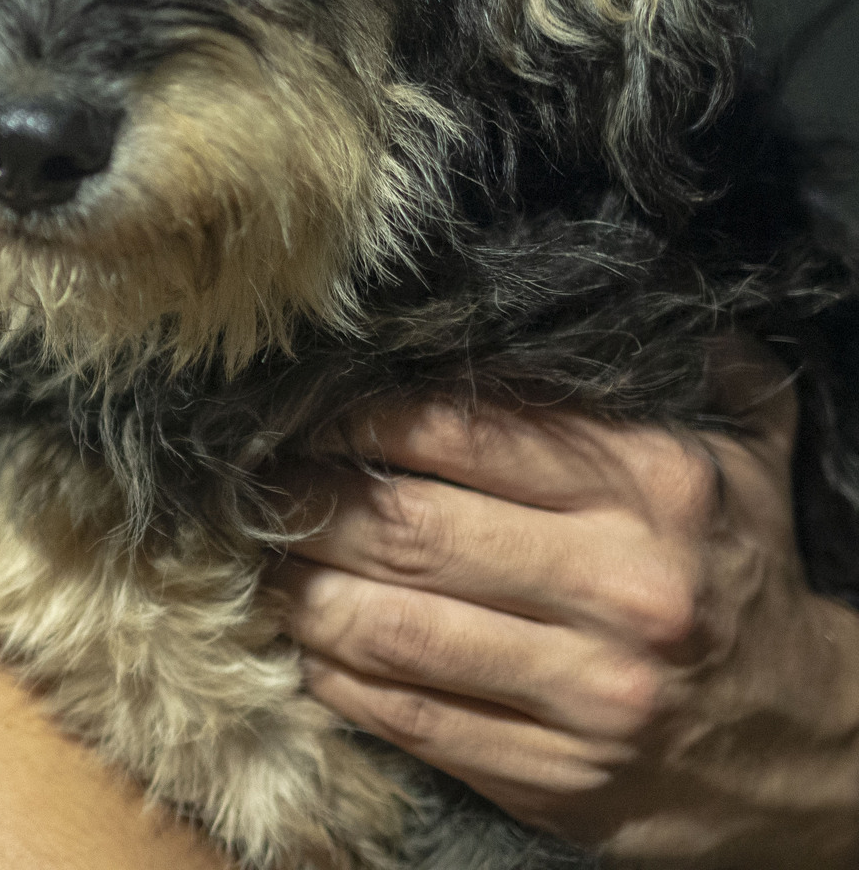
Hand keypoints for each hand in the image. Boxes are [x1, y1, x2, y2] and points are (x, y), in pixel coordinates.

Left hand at [265, 338, 858, 865]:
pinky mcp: (557, 780)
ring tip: (266, 564)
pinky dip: (337, 679)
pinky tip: (308, 645)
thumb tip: (599, 282)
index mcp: (655, 488)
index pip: (461, 431)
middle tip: (259, 488)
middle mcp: (624, 588)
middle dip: (308, 504)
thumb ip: (676, 369)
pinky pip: (408, 719)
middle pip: (406, 532)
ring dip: (301, 593)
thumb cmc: (742, 577)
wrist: (820, 752)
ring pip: (390, 631)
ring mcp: (589, 693)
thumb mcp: (737, 455)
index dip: (358, 420)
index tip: (306, 416)